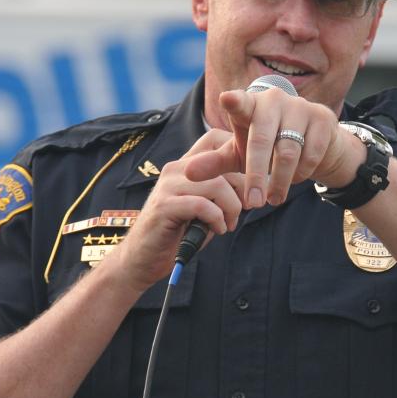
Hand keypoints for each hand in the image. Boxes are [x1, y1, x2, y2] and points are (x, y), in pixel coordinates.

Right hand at [106, 128, 245, 289]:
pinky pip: (203, 206)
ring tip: (229, 224)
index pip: (215, 138)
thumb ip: (223, 193)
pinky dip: (217, 219)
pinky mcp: (164, 206)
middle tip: (243, 210)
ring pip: (217, 185)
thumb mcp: (205, 209)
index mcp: (186, 166)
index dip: (239, 153)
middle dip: (242, 189)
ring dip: (231, 208)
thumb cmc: (178, 234)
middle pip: (222, 163)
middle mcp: (175, 170)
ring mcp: (168, 186)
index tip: (250, 181)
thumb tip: (254, 186)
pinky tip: (218, 230)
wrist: (142, 259)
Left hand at [185, 88, 360, 207]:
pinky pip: (311, 154)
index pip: (240, 102)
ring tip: (273, 199)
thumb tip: (187, 173)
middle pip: (262, 140)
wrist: (312, 141)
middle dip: (256, 176)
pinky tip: (295, 178)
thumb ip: (215, 162)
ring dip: (280, 181)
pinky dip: (301, 173)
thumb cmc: (267, 145)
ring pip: (288, 151)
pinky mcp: (323, 118)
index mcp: (250, 105)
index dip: (234, 102)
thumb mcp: (239, 155)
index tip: (227, 99)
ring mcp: (300, 107)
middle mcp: (274, 100)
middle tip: (252, 204)